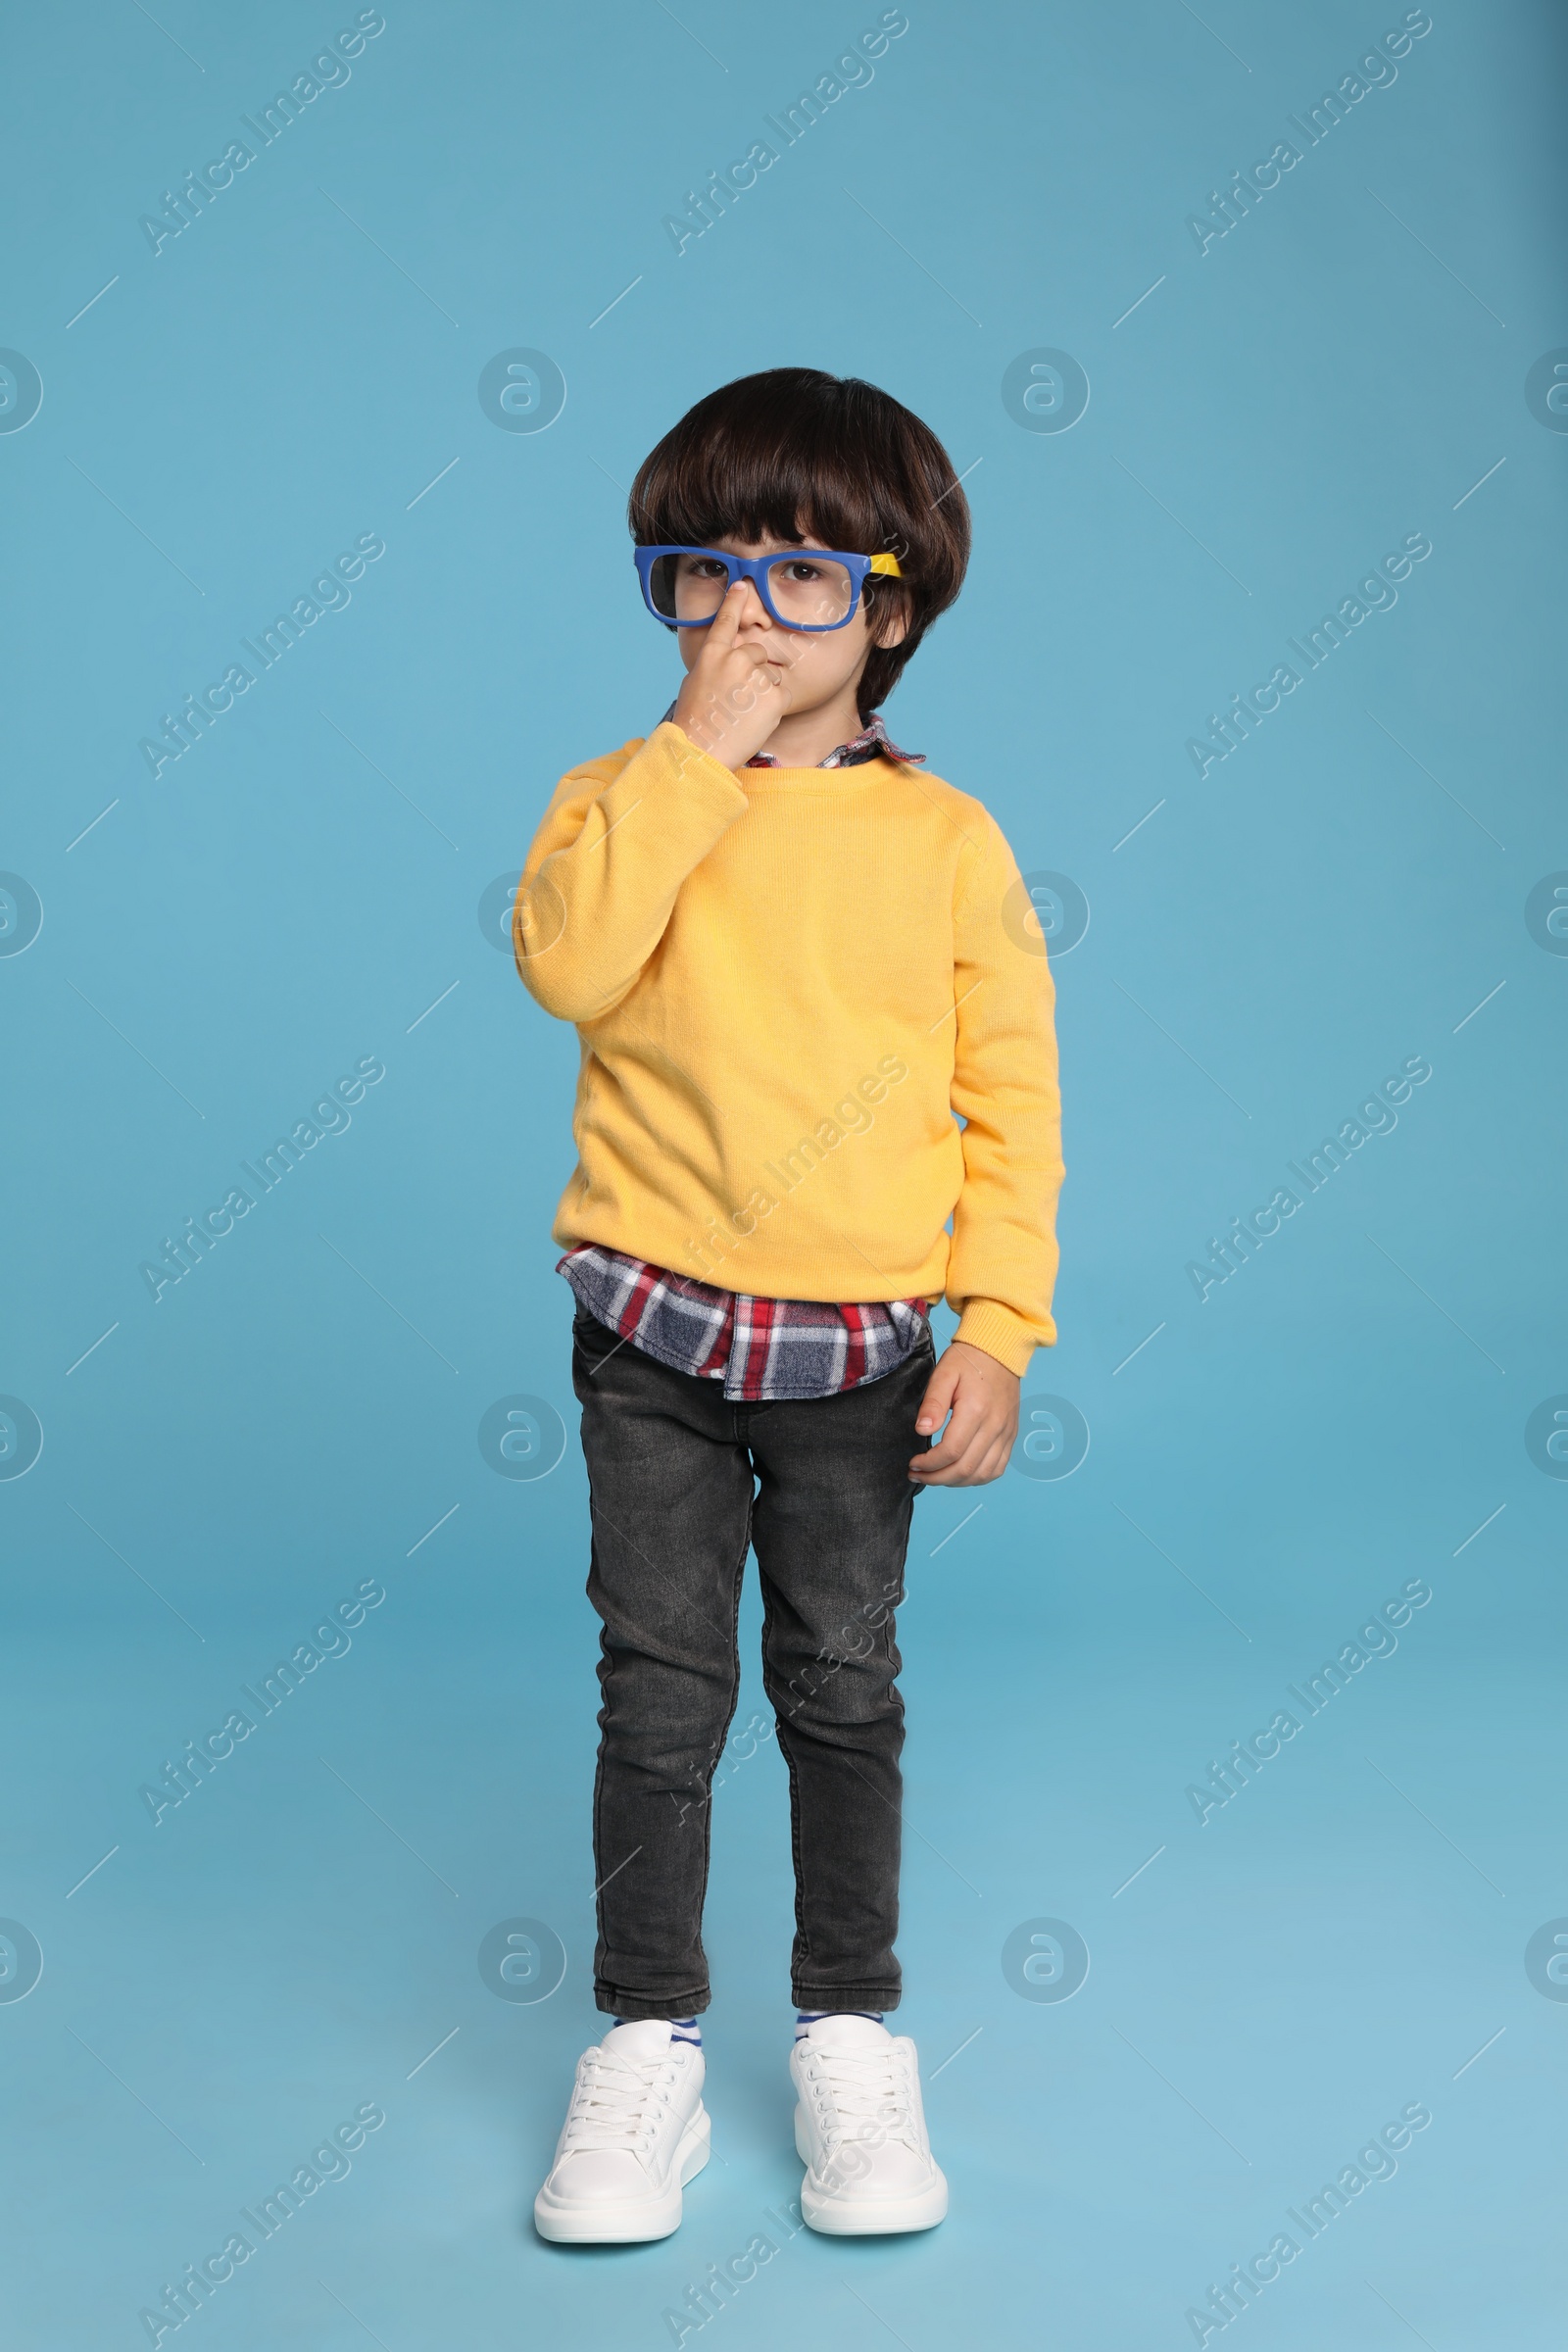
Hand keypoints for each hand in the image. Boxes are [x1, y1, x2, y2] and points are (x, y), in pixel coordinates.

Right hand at [670, 583, 790, 769]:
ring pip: (772, 675)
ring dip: (764, 691)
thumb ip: (714, 666)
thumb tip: (726, 662)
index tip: (742, 585)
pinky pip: (783, 694)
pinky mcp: (773, 697)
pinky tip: (756, 720)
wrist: (700, 751)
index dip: (735, 601)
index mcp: (712, 655)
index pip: (727, 620)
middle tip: (740, 698)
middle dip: (755, 671)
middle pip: (758, 652)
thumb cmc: (694, 722)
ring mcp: (755, 677)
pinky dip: (774, 708)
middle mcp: (734, 660)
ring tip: (744, 713)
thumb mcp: (695, 684)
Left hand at [909, 1341, 1019, 1485]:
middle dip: (937, 1478)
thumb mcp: (943, 1374)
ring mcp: (1006, 1433)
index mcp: (976, 1410)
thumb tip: (922, 1431)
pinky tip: (960, 1473)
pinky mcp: (1010, 1435)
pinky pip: (998, 1468)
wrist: (1000, 1351)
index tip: (914, 1463)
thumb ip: (932, 1404)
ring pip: (983, 1474)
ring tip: (936, 1476)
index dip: (929, 1464)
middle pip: (966, 1469)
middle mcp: (995, 1426)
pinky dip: (978, 1478)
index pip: (951, 1451)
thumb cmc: (968, 1360)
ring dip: (956, 1482)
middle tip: (918, 1474)